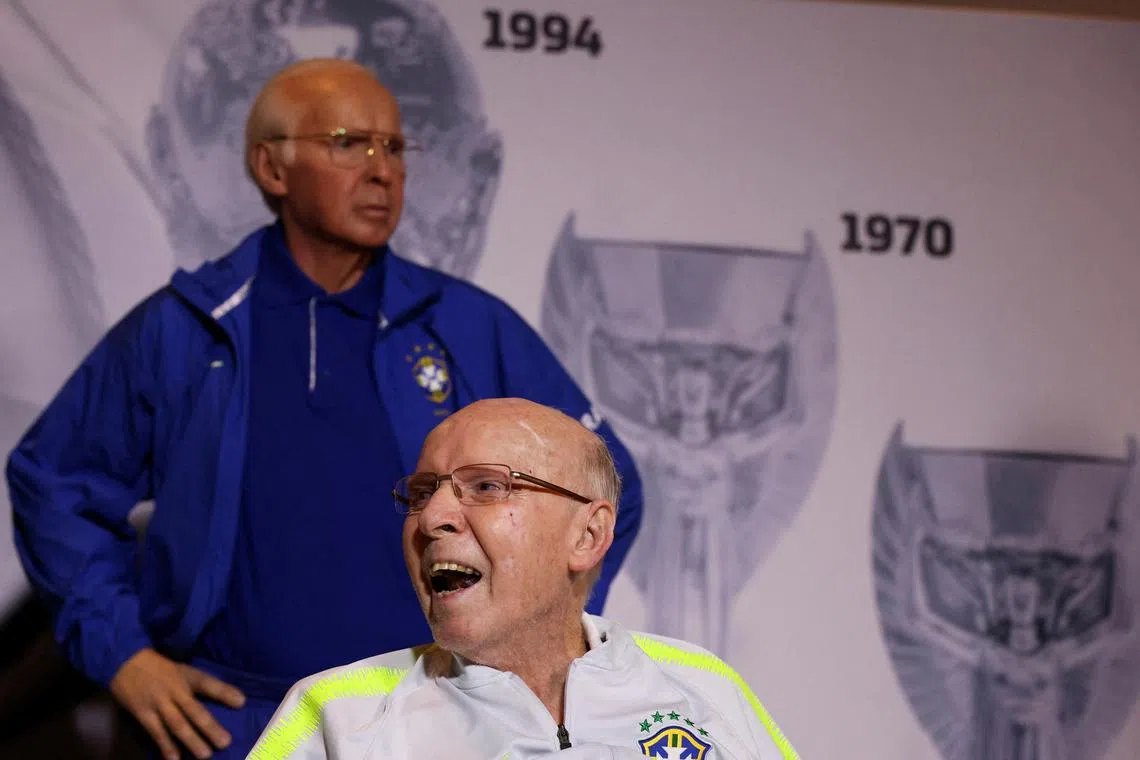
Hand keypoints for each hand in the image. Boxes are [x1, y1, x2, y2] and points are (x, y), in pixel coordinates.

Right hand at [110, 648, 245, 759]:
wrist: (124, 661)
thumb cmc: (159, 668)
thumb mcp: (183, 670)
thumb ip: (204, 685)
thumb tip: (235, 698)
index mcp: (186, 676)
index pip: (208, 683)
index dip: (224, 692)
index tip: (242, 703)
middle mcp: (175, 690)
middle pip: (195, 711)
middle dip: (210, 727)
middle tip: (225, 742)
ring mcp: (158, 703)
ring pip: (177, 724)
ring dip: (191, 740)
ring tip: (205, 755)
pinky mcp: (143, 713)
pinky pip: (156, 732)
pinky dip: (165, 746)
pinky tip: (174, 759)